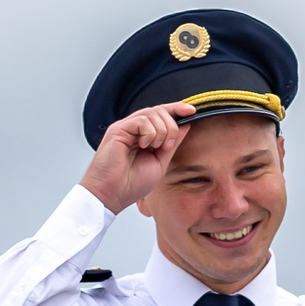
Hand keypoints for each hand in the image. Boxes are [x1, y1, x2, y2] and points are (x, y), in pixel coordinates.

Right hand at [79, 103, 196, 212]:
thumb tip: (185, 125)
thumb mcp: (160, 162)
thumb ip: (172, 143)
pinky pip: (142, 120)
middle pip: (159, 110)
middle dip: (171, 125)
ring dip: (162, 130)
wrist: (112, 195)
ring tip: (155, 147)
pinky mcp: (118, 129)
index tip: (192, 111)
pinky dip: (149, 133)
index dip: (177, 109)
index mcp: (144, 136)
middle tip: (167, 146)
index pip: (162, 115)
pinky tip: (144, 145)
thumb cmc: (131, 184)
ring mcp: (125, 128)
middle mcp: (134, 129)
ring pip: (152, 113)